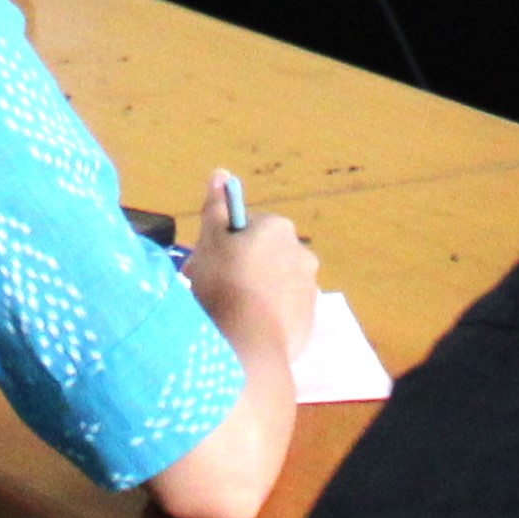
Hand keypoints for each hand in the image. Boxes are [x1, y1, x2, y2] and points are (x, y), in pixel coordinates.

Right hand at [183, 172, 316, 362]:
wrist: (245, 344)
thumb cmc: (222, 283)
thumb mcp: (209, 240)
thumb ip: (216, 207)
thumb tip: (221, 173)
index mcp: (279, 228)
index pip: (249, 227)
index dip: (226, 243)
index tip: (211, 262)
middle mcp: (302, 254)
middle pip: (265, 256)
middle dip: (245, 269)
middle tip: (216, 289)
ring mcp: (309, 291)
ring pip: (275, 286)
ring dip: (257, 294)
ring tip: (231, 314)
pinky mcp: (308, 324)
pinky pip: (282, 314)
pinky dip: (267, 319)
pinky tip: (247, 330)